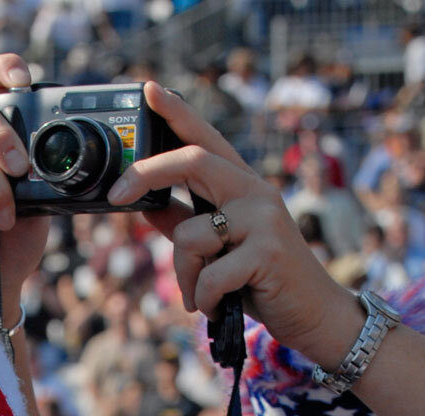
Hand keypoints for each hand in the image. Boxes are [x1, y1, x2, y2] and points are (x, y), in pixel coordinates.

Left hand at [107, 83, 355, 357]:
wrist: (311, 311)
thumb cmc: (260, 278)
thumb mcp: (219, 246)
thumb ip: (185, 222)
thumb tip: (145, 204)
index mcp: (241, 186)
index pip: (205, 140)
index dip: (177, 113)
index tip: (148, 91)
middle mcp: (254, 192)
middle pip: (193, 161)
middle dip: (147, 173)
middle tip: (117, 195)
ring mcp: (264, 218)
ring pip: (191, 236)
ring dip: (184, 276)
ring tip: (199, 295)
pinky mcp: (267, 252)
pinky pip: (209, 275)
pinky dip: (202, 298)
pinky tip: (214, 307)